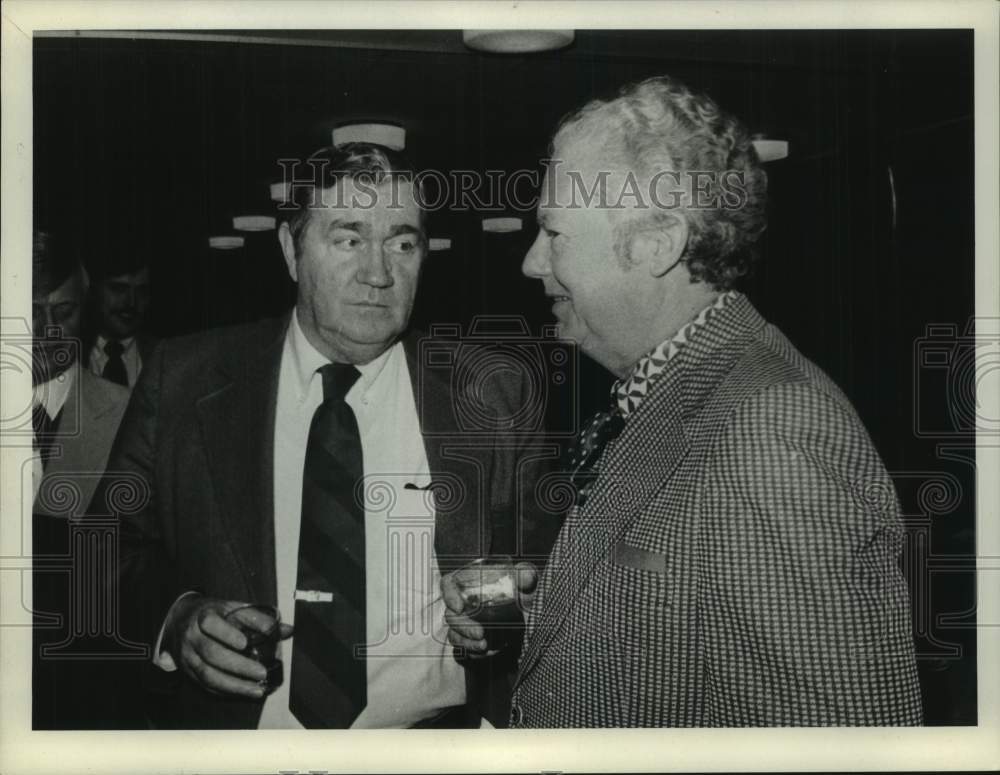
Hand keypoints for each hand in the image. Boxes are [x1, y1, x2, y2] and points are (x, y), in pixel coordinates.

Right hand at [164, 596, 291, 698]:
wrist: (182, 620)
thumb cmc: (216, 614)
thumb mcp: (234, 608)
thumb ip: (260, 619)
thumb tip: (288, 630)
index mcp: (204, 615)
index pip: (210, 623)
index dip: (227, 634)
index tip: (245, 643)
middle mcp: (192, 636)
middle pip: (211, 653)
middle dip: (238, 666)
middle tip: (261, 672)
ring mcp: (188, 656)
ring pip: (207, 674)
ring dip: (234, 685)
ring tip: (257, 689)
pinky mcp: (188, 672)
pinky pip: (206, 686)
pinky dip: (226, 691)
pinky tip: (244, 692)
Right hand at [441, 561, 537, 659]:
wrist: (531, 618)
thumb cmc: (525, 594)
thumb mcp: (527, 584)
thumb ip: (527, 576)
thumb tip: (527, 577)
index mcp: (473, 583)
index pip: (449, 583)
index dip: (448, 594)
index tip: (458, 607)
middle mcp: (465, 603)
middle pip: (450, 614)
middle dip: (463, 626)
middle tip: (480, 633)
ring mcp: (466, 623)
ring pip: (454, 633)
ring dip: (466, 642)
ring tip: (484, 646)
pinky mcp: (471, 639)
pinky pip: (462, 648)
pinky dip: (472, 651)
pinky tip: (486, 652)